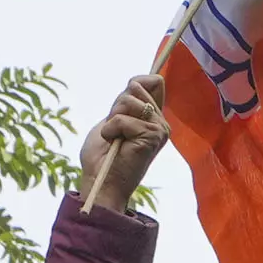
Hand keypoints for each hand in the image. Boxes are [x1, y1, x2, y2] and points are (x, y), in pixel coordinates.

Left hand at [78, 76, 171, 212]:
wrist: (101, 182)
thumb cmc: (102, 156)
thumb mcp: (113, 118)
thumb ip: (126, 100)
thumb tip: (136, 81)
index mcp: (154, 118)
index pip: (153, 81)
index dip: (133, 85)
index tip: (121, 109)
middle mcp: (161, 123)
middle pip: (136, 87)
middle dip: (117, 106)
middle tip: (116, 131)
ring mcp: (160, 130)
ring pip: (128, 100)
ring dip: (113, 119)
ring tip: (115, 139)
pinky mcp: (153, 137)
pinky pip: (122, 119)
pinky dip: (111, 130)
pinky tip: (114, 144)